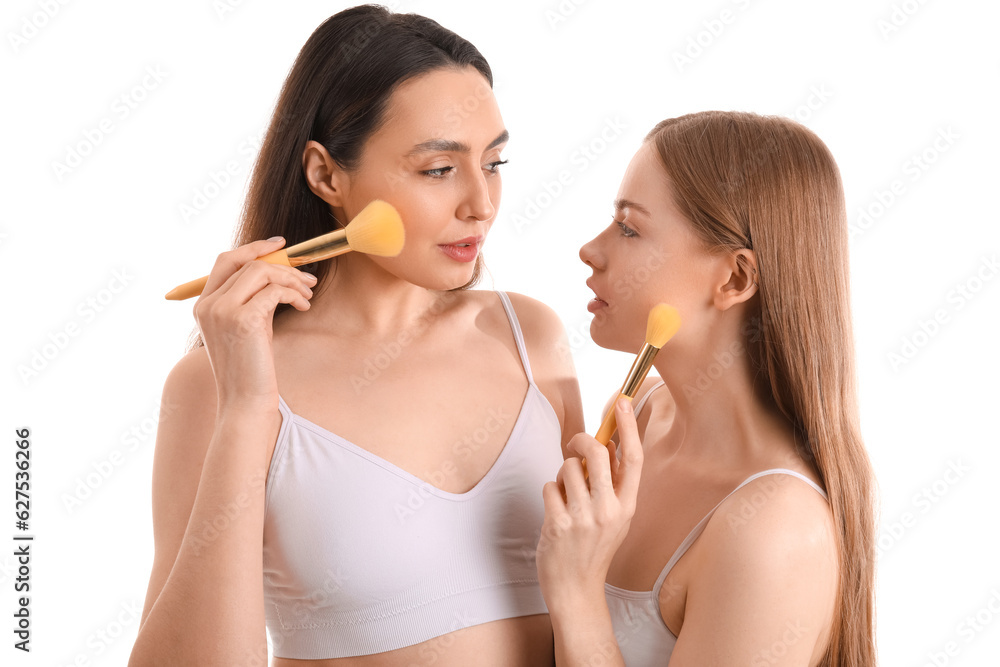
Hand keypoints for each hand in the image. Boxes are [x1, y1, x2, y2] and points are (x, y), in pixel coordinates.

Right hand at [193, 237, 316, 411]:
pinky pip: (274, 291)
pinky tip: (303, 306)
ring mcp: (222, 311)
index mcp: (204, 305)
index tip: (279, 244)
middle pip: (245, 262)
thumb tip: (278, 271)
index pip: (226, 261)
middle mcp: (208, 305)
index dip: (254, 248)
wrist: (246, 401)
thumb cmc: (251, 367)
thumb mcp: (247, 326)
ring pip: (261, 272)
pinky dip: (293, 294)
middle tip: (306, 276)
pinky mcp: (243, 320)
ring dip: (291, 279)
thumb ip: (251, 299)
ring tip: (307, 295)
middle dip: (280, 263)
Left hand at [536, 397, 643, 611]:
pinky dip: (549, 492)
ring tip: (565, 494)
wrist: (576, 589)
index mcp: (627, 506)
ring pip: (568, 467)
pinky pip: (549, 486)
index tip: (622, 401)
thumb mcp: (616, 517)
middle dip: (582, 440)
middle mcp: (609, 510)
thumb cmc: (593, 548)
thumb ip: (614, 483)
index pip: (633, 458)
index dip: (628, 426)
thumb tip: (611, 442)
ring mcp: (584, 518)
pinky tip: (555, 511)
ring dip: (562, 474)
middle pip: (598, 453)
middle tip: (576, 444)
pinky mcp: (559, 524)